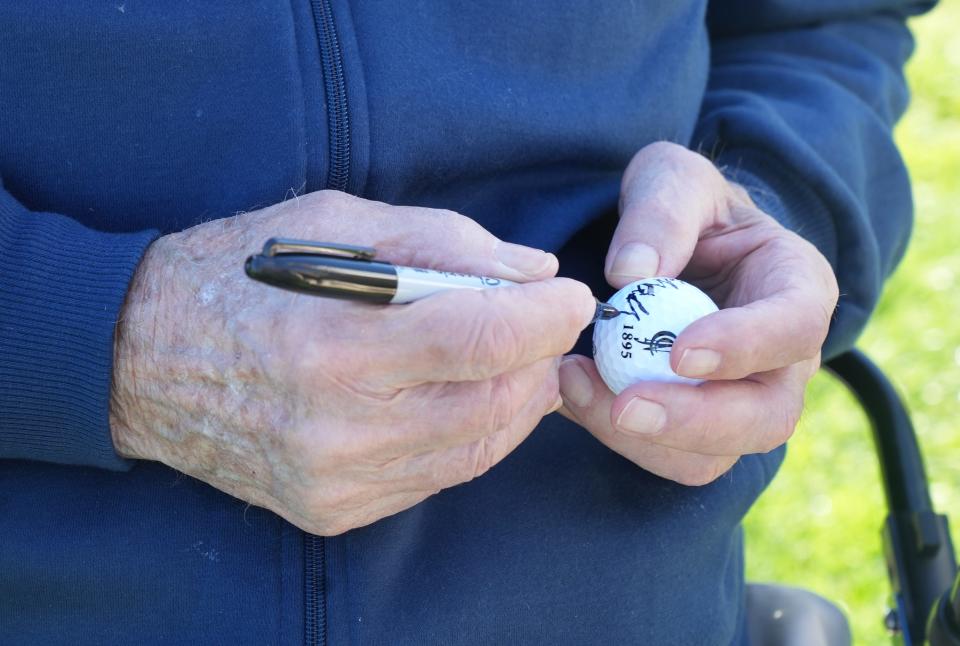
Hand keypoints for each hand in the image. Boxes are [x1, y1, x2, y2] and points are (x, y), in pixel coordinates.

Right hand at [110, 190, 595, 534]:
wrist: (136, 359)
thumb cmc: (235, 273)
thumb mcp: (333, 222)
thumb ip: (442, 242)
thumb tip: (534, 272)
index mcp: (334, 344)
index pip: (480, 341)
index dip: (546, 318)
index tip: (571, 297)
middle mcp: (338, 428)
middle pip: (492, 403)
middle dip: (540, 359)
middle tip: (545, 325)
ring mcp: (336, 480)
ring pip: (476, 450)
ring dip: (516, 400)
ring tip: (515, 358)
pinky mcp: (332, 509)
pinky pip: (437, 479)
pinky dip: (472, 436)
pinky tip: (466, 398)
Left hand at [558, 142, 838, 484]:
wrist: (671, 248)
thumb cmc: (683, 209)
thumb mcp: (673, 180)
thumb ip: (661, 211)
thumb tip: (630, 273)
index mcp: (797, 286)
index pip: (795, 328)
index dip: (744, 347)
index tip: (678, 353)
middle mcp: (783, 358)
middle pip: (766, 417)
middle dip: (694, 421)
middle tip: (624, 406)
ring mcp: (743, 401)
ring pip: (713, 455)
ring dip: (643, 438)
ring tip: (575, 385)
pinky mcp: (695, 428)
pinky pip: (666, 456)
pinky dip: (617, 437)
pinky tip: (573, 393)